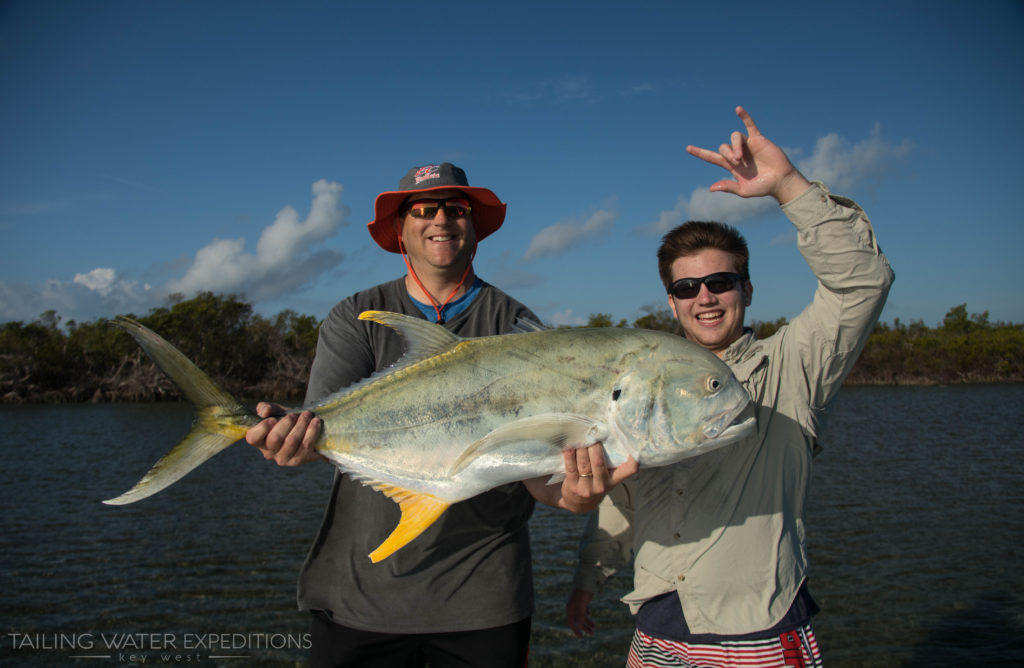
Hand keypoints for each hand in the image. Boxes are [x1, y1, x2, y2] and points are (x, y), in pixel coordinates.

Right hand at [245, 402, 323, 466]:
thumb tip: (264, 412)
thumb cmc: (286, 421)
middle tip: (294, 415)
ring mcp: (284, 459)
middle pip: (275, 438)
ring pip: (292, 441)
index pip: (253, 438)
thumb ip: (266, 408)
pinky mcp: (299, 460)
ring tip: (307, 415)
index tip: (272, 419)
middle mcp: (269, 453)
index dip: (262, 428)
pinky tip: (315, 422)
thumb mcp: (275, 412)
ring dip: (301, 425)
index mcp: (259, 441)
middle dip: (286, 423)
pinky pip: (306, 445)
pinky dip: (312, 431)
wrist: (305, 430)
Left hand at [558, 443, 637, 512]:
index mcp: (614, 480)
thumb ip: (610, 463)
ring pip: (584, 463)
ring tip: (578, 435)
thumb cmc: (595, 483)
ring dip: (580, 447)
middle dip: (594, 446)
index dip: (633, 461)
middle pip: (598, 462)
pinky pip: (571, 467)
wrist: (578, 503)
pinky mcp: (573, 486)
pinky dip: (569, 455)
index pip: (628, 471)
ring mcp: (587, 487)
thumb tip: (607, 436)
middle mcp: (602, 485)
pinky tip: (568, 446)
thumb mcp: (607, 478)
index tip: (635, 449)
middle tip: (590, 432)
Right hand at [566, 589, 595, 637]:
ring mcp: (577, 602)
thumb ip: (580, 615)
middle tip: (592, 633)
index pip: (572, 623)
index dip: (576, 631)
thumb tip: (579, 626)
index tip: (582, 637)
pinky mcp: (582, 599)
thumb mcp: (582, 604)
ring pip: (581, 615)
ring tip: (594, 626)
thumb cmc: (583, 592)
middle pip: (577, 620)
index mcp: (570, 608)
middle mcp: (572, 606)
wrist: (586, 579)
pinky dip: (586, 613)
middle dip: (584, 627)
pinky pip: (583, 609)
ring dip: (587, 621)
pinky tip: (589, 613)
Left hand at [686, 106, 810, 204]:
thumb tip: (711, 188)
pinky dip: (744, 117)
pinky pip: (750, 125)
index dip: (700, 153)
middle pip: (723, 147)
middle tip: (736, 162)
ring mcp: (747, 146)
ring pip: (734, 137)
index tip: (688, 149)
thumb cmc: (763, 187)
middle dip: (727, 154)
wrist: (780, 181)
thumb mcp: (744, 190)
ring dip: (734, 146)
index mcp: (730, 166)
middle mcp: (737, 153)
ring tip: (740, 157)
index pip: (712, 157)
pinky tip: (738, 109)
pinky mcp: (758, 140)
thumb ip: (729, 187)